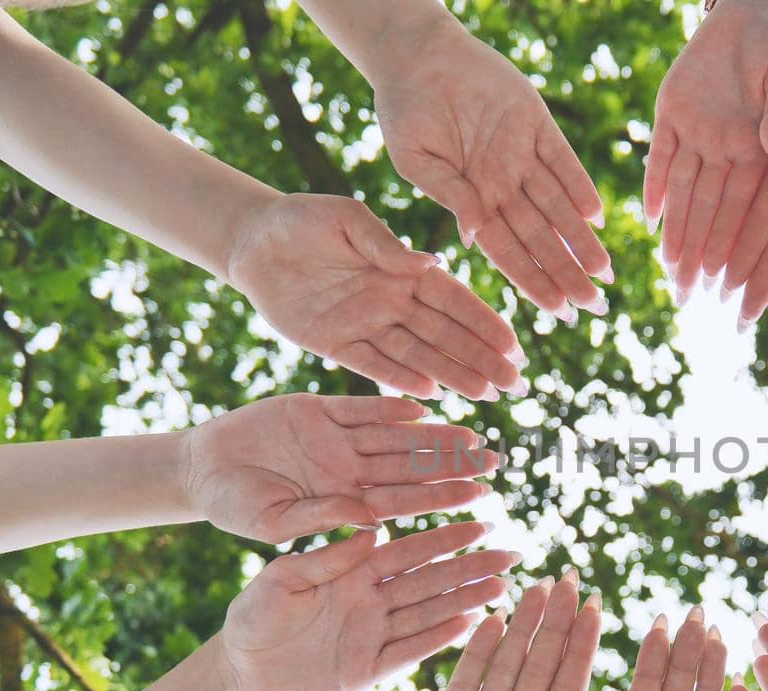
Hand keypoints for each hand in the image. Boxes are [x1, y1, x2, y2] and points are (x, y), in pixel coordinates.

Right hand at [182, 394, 497, 544]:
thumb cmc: (232, 507)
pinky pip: (360, 405)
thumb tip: (368, 523)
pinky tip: (423, 403)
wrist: (200, 470)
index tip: (478, 496)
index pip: (401, 499)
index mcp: (342, 500)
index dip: (439, 497)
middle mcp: (348, 469)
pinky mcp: (317, 408)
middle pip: (409, 466)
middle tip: (494, 461)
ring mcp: (335, 438)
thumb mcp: (271, 522)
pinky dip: (389, 403)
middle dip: (450, 465)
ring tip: (471, 433)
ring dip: (432, 434)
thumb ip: (318, 520)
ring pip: (395, 435)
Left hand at [217, 522, 517, 690]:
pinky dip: (436, 640)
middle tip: (510, 554)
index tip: (480, 523)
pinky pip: (407, 652)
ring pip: (428, 615)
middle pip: (431, 581)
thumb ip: (327, 556)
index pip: (409, 552)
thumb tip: (372, 528)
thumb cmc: (256, 614)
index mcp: (355, 573)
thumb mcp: (283, 577)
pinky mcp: (365, 670)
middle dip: (471, 568)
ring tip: (501, 587)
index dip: (444, 539)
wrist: (239, 665)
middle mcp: (372, 602)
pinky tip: (468, 626)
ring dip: (465, 601)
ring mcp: (372, 636)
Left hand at [224, 193, 527, 399]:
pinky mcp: (334, 344)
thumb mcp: (345, 220)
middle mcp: (390, 302)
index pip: (452, 299)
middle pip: (444, 335)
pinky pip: (372, 366)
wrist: (252, 241)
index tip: (512, 343)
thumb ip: (386, 245)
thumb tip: (432, 264)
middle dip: (481, 358)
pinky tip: (430, 394)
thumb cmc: (302, 220)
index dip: (483, 322)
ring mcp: (364, 326)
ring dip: (452, 375)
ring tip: (485, 394)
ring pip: (417, 355)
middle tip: (514, 382)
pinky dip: (400, 380)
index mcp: (401, 270)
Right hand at [372, 17, 611, 320]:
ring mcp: (522, 155)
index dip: (533, 282)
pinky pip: (563, 160)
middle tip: (594, 306)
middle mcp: (503, 184)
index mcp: (473, 200)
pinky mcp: (537, 122)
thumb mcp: (415, 159)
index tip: (556, 312)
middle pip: (541, 238)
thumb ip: (448, 196)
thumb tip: (472, 240)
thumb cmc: (405, 110)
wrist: (417, 55)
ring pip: (559, 207)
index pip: (509, 252)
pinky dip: (580, 186)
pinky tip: (597, 216)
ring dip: (582, 240)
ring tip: (605, 273)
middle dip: (567, 273)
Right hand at [390, 574, 600, 690]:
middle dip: (556, 621)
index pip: (570, 683)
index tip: (597, 607)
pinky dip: (476, 650)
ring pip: (506, 663)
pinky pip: (464, 681)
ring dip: (521, 625)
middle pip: (542, 662)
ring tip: (533, 585)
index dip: (583, 645)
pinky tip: (491, 618)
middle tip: (569, 577)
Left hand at [645, 0, 767, 304]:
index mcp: (756, 151)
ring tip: (671, 274)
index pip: (745, 210)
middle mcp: (724, 150)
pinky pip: (659, 155)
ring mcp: (695, 133)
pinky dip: (654, 185)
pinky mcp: (669, 111)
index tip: (729, 285)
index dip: (736, 247)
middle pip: (710, 213)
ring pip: (682, 193)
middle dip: (701, 256)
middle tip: (691, 298)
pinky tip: (650, 221)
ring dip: (677, 233)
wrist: (751, 10)